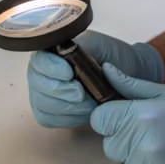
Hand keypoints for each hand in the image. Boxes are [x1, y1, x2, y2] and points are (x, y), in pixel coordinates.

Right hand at [27, 30, 164, 127]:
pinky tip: (83, 113)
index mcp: (51, 52)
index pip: (39, 61)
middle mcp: (42, 72)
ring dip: (68, 107)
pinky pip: (48, 119)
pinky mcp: (49, 113)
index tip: (70, 73)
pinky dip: (67, 119)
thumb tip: (65, 51)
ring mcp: (43, 93)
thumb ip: (83, 45)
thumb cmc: (113, 57)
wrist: (128, 75)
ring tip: (89, 103)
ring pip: (42, 104)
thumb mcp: (100, 44)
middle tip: (82, 93)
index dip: (51, 69)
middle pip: (37, 85)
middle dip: (61, 91)